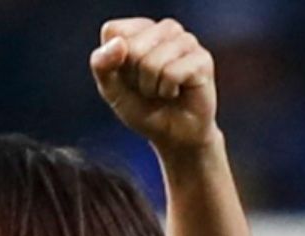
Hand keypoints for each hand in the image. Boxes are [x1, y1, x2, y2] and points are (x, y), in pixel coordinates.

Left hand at [90, 18, 218, 152]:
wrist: (174, 136)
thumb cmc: (143, 109)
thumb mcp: (111, 89)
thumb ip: (102, 65)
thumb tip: (119, 43)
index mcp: (140, 28)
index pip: (113, 31)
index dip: (113, 62)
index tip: (128, 76)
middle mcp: (165, 29)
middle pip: (132, 47)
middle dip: (135, 77)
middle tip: (148, 87)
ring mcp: (186, 41)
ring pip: (152, 62)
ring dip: (151, 87)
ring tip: (162, 91)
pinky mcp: (202, 58)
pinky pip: (172, 73)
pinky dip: (168, 90)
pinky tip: (176, 92)